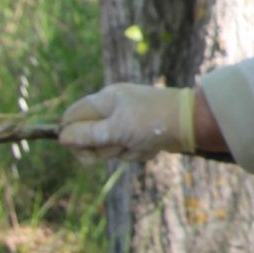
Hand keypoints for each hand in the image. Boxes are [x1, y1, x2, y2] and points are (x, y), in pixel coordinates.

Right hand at [59, 84, 194, 162]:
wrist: (191, 123)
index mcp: (105, 99)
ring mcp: (127, 121)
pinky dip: (138, 152)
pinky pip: (128, 149)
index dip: (72, 136)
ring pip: (109, 147)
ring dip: (124, 151)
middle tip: (120, 145)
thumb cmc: (152, 122)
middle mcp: (113, 108)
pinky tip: (151, 147)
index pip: (72, 117)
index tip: (85, 152)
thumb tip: (62, 137)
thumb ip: (88, 135)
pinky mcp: (139, 134)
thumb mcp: (116, 130)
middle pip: (89, 136)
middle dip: (104, 148)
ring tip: (141, 144)